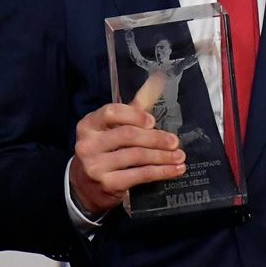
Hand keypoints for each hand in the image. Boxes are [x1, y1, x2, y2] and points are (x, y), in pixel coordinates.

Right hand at [69, 73, 185, 215]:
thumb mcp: (113, 127)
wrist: (85, 186)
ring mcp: (96, 166)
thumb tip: (157, 80)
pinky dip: (161, 172)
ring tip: (180, 156)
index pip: (111, 113)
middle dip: (155, 138)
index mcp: (88, 124)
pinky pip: (140, 175)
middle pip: (127, 135)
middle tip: (175, 142)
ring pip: (136, 156)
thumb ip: (135, 106)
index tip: (153, 121)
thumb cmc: (104, 149)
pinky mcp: (107, 184)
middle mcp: (88, 144)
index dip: (134, 115)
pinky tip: (175, 170)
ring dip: (162, 156)